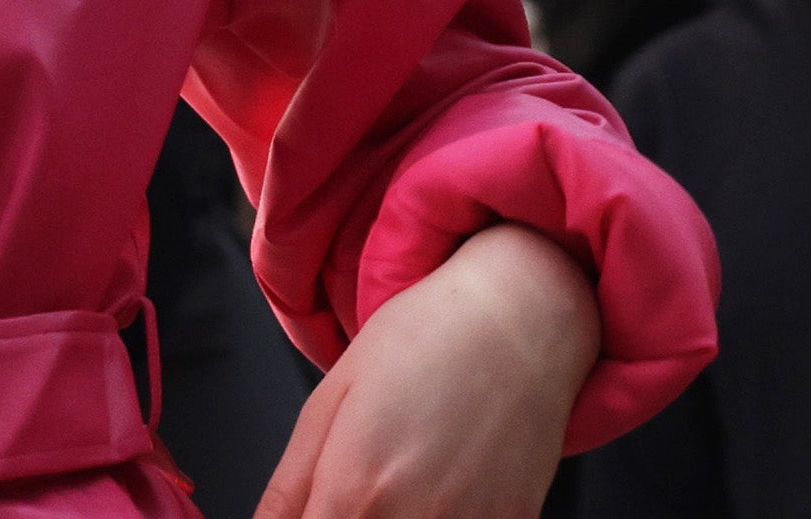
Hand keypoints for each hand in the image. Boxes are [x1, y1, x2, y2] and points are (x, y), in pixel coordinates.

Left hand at [254, 221, 604, 518]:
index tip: (317, 510)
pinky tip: (447, 486)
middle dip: (347, 518)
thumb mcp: (332, 398)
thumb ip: (288, 488)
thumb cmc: (427, 338)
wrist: (523, 312)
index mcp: (354, 493)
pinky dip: (447, 518)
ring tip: (404, 482)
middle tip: (360, 489)